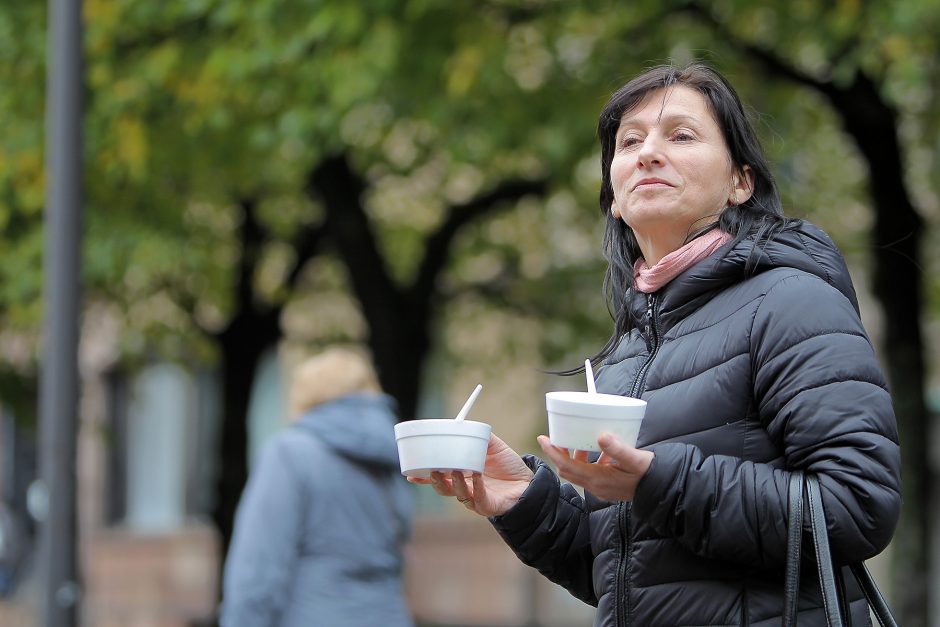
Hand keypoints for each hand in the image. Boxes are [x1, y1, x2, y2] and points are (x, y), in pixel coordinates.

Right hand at [407, 433, 533, 516]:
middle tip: (432, 469)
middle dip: (435, 480)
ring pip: (458, 494)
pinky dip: (477, 486)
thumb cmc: (508, 465)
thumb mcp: (493, 446)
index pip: (438, 477)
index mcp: (461, 476)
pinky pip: (479, 497)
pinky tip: (476, 476)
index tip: (410, 473)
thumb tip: (465, 424)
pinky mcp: (488, 505)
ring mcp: (476, 498)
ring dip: (454, 483)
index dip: (423, 477)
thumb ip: (480, 436)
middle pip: (444, 488)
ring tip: (455, 470)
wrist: (529, 481)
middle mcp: (466, 488)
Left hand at [537, 432, 652, 501]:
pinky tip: (600, 450)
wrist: (662, 490)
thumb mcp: (634, 459)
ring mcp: (601, 488)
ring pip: (578, 472)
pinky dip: (588, 461)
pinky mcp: (607, 487)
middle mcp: (596, 486)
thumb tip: (601, 436)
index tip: (542, 438)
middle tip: (553, 437)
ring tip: (576, 440)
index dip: (552, 452)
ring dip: (573, 457)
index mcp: (598, 479)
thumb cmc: (649, 473)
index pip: (566, 466)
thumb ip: (617, 448)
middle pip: (567, 470)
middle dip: (558, 453)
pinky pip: (590, 473)